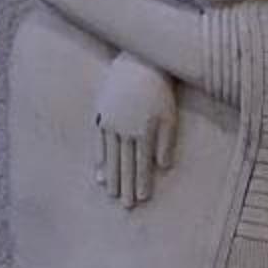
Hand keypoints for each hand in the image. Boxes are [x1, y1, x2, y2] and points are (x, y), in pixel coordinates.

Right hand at [93, 49, 177, 207]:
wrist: (138, 62)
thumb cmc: (160, 90)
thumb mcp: (169, 116)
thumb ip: (166, 142)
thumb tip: (163, 167)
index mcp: (142, 131)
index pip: (141, 163)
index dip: (141, 182)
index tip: (141, 199)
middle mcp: (123, 129)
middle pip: (123, 163)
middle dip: (124, 186)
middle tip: (125, 205)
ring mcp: (109, 122)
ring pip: (109, 155)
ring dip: (110, 176)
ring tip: (110, 192)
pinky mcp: (100, 114)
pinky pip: (98, 141)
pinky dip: (98, 157)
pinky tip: (98, 170)